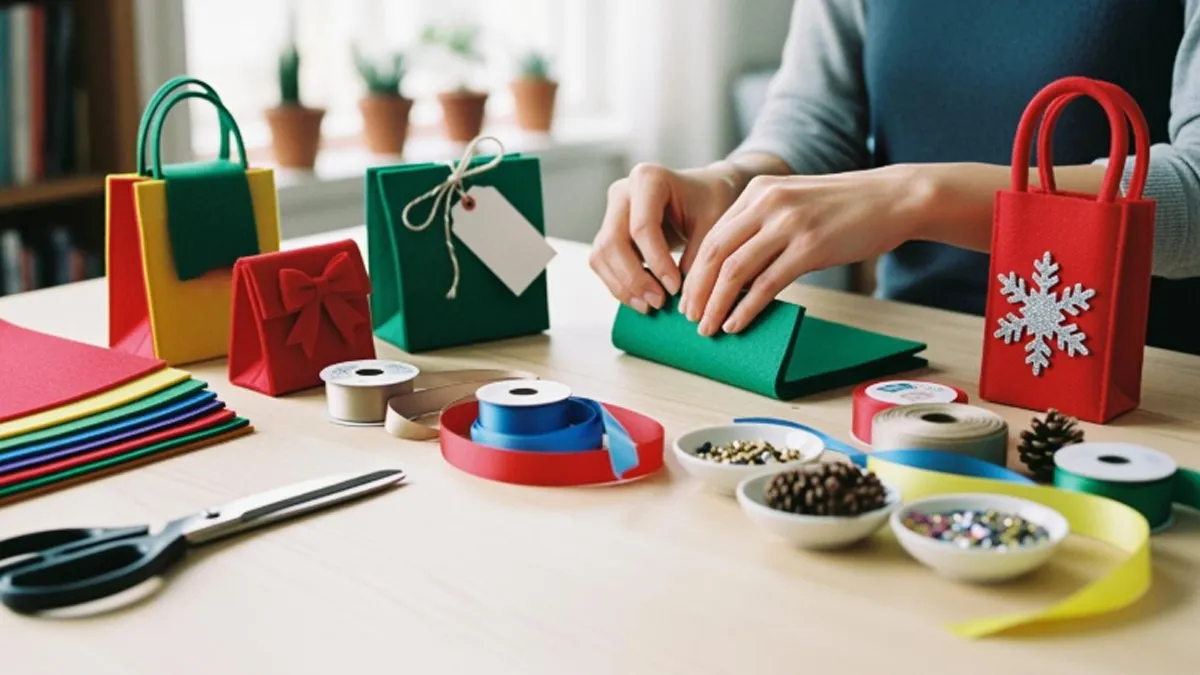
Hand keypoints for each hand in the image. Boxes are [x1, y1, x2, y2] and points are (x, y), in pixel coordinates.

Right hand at [589, 162, 741, 312]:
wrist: (702, 194)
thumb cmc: (710, 203)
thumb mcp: (714, 223)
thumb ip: (700, 255)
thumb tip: (684, 297)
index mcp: (648, 178)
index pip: (642, 227)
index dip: (656, 262)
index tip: (676, 288)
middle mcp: (622, 192)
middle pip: (613, 242)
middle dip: (634, 278)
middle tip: (658, 302)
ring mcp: (611, 212)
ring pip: (601, 255)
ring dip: (622, 286)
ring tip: (649, 307)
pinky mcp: (608, 233)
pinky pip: (602, 263)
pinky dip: (618, 285)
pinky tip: (641, 300)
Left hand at [680, 164, 936, 335]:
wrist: (893, 198)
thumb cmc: (845, 207)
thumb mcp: (795, 203)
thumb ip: (763, 226)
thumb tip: (735, 269)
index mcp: (759, 191)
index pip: (714, 234)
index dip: (695, 269)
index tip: (688, 295)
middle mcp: (768, 203)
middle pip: (715, 252)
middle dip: (697, 290)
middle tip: (689, 317)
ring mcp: (789, 224)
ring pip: (735, 271)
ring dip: (716, 304)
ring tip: (708, 327)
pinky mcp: (810, 247)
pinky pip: (766, 284)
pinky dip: (746, 308)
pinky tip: (736, 324)